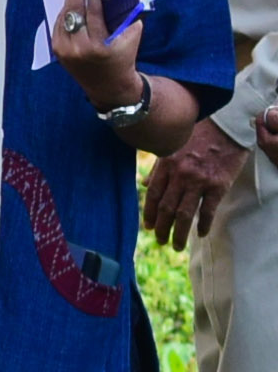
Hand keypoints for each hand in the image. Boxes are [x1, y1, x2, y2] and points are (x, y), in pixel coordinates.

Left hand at [54, 0, 147, 112]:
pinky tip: (71, 5)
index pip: (93, 13)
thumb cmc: (123, 59)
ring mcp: (64, 51)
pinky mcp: (57, 52)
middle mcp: (78, 49)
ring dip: (70, 2)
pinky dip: (65, 15)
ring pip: (63, 18)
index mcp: (98, 47)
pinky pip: (59, 27)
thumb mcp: (131, 38)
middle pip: (74, 12)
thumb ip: (126, 18)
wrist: (109, 87)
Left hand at [146, 117, 249, 244]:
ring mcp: (199, 181)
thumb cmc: (198, 135)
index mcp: (166, 164)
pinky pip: (208, 210)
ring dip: (178, 233)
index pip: (153, 195)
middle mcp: (180, 175)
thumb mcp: (173, 146)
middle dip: (161, 228)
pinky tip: (200, 234)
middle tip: (160, 241)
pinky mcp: (218, 185)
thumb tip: (144, 184)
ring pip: (184, 214)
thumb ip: (158, 167)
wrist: (226, 126)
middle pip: (166, 208)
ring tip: (176, 245)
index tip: (148, 226)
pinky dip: (203, 224)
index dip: (149, 213)